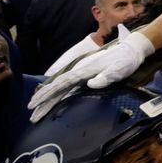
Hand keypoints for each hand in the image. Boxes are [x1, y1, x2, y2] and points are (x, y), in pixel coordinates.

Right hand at [28, 25, 154, 120]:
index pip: (62, 84)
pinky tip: (51, 99)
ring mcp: (82, 73)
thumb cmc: (126, 60)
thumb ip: (105, 77)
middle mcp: (80, 71)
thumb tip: (90, 84)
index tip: (36, 103)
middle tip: (30, 112)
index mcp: (85, 70)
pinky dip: (58, 93)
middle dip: (43, 99)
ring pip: (61, 87)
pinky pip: (68, 86)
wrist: (131, 50)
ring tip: (36, 110)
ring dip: (48, 98)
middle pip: (57, 87)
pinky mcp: (86, 75)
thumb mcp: (119, 69)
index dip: (48, 94)